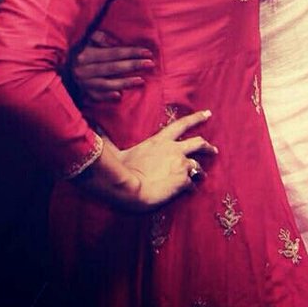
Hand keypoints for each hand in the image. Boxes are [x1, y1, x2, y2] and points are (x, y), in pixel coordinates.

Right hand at [71, 31, 152, 101]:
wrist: (59, 67)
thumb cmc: (80, 50)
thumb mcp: (87, 40)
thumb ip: (100, 38)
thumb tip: (115, 43)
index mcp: (85, 55)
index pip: (113, 53)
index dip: (131, 52)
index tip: (147, 52)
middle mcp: (83, 70)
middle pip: (112, 68)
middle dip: (133, 65)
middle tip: (150, 64)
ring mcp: (83, 83)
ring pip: (106, 84)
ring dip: (125, 83)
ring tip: (141, 80)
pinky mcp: (83, 93)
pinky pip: (96, 96)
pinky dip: (107, 96)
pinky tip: (119, 96)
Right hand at [98, 110, 217, 210]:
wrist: (129, 189)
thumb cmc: (119, 170)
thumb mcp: (114, 151)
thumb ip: (107, 139)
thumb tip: (93, 127)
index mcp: (160, 141)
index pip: (182, 124)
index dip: (196, 118)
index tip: (208, 114)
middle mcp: (175, 150)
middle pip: (199, 143)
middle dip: (208, 146)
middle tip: (214, 150)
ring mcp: (181, 165)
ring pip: (199, 166)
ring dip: (200, 172)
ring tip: (202, 176)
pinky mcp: (184, 181)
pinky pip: (192, 185)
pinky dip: (191, 188)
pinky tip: (189, 193)